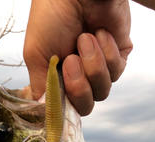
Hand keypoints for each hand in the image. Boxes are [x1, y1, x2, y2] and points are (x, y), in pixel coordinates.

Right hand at [24, 0, 132, 115]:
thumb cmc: (51, 15)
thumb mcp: (36, 56)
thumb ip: (41, 87)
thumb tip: (43, 113)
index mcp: (57, 79)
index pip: (64, 110)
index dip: (63, 109)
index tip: (59, 99)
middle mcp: (79, 77)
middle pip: (85, 106)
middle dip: (79, 87)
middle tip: (72, 60)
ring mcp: (99, 67)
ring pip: (102, 91)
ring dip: (93, 65)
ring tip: (86, 39)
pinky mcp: (118, 55)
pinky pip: (117, 71)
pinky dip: (107, 53)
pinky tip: (100, 33)